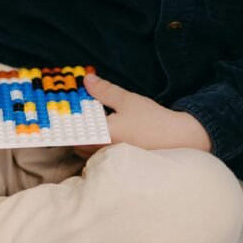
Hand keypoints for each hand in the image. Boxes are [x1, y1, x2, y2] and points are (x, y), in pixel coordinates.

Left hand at [75, 74, 211, 158]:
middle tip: (78, 111)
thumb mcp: (128, 100)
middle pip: (76, 143)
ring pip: (87, 150)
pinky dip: (96, 144)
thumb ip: (104, 91)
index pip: (71, 133)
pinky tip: (106, 132)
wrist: (180, 140)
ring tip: (91, 121)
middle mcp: (102, 152)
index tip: (62, 110)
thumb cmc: (153, 120)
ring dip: (85, 137)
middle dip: (75, 129)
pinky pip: (99, 155)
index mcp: (101, 137)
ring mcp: (111, 160)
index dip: (65, 122)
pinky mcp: (119, 162)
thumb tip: (87, 79)